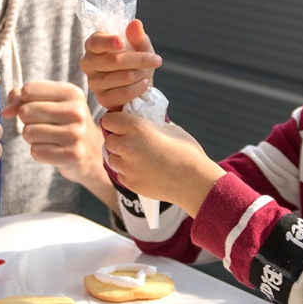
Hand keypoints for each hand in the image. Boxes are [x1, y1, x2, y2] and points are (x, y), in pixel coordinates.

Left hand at [1, 80, 115, 207]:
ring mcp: (76, 134)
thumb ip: (22, 98)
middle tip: (43, 126)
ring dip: (32, 138)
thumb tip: (5, 112)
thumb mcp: (51, 102)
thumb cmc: (65, 123)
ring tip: (48, 138)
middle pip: (25, 111)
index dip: (25, 101)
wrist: (92, 153)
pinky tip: (53, 151)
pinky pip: (36, 152)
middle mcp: (76, 111)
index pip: (28, 90)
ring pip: (28, 133)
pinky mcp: (73, 154)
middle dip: (27, 121)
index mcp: (72, 92)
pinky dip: (39, 152)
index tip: (36, 108)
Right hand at [81, 19, 161, 110]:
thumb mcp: (140, 47)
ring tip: (146, 72)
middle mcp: (89, 63)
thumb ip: (137, 36)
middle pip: (114, 60)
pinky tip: (144, 84)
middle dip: (140, 60)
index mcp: (93, 45)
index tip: (122, 42)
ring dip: (141, 73)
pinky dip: (140, 88)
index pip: (96, 42)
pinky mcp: (102, 99)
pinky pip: (125, 93)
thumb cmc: (135, 63)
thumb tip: (135, 24)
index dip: (108, 42)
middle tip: (155, 60)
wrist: (138, 87)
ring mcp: (93, 83)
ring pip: (123, 77)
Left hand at [101, 112, 224, 216]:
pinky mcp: (130, 183)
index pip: (109, 120)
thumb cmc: (187, 153)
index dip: (115, 122)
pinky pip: (121, 174)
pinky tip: (144, 171)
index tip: (122, 125)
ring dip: (120, 157)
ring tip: (138, 158)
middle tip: (132, 142)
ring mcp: (127, 167)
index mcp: (137, 127)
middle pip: (108, 140)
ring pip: (112, 159)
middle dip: (117, 140)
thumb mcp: (171, 129)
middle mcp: (127, 146)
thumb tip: (147, 127)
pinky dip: (128, 172)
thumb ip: (153, 127)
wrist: (194, 182)